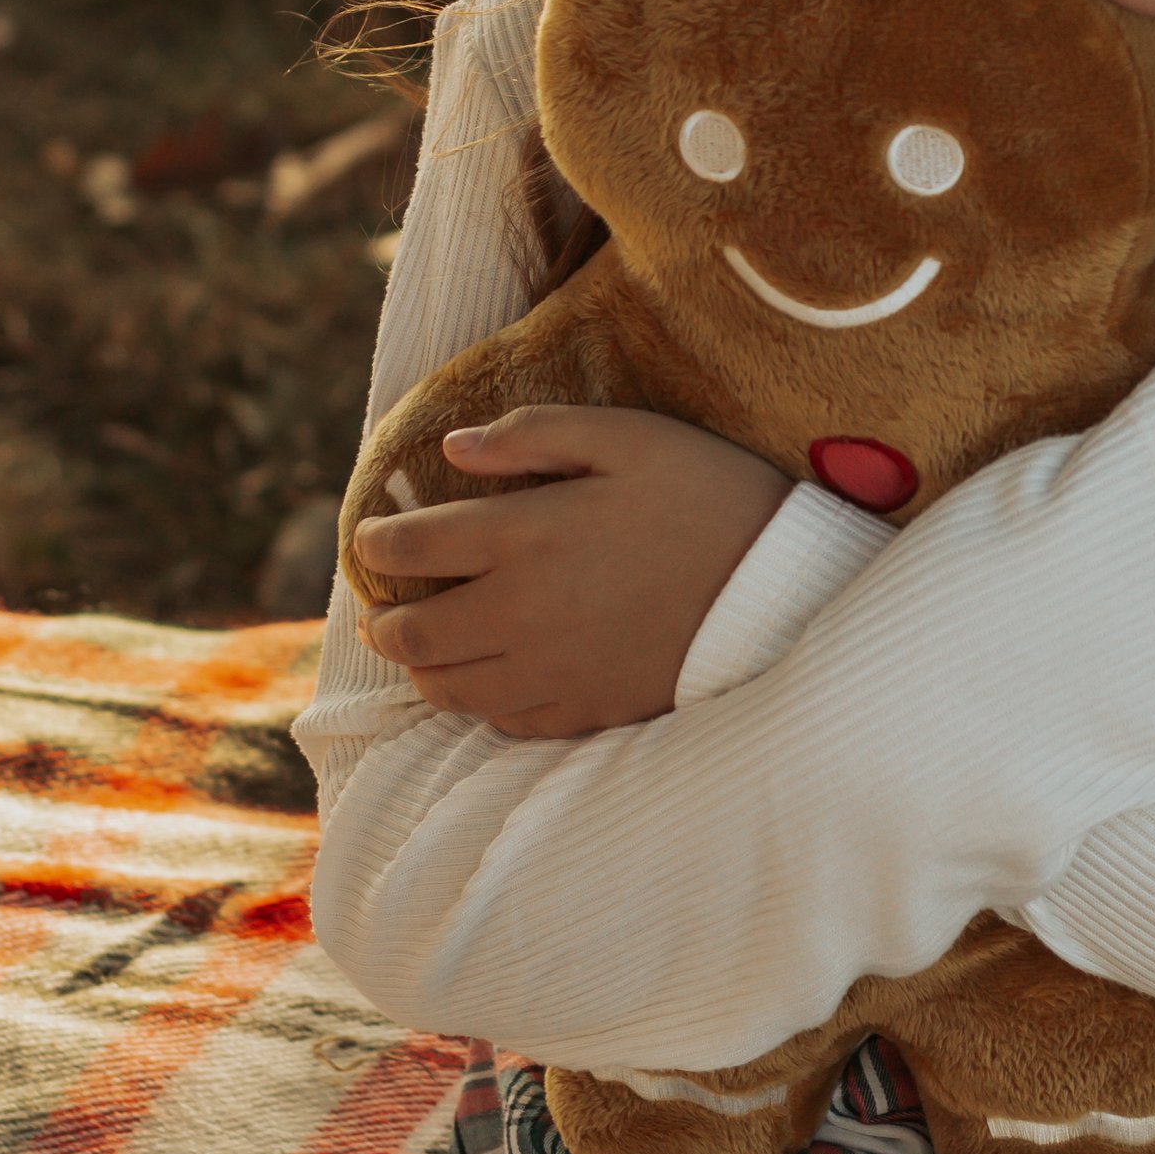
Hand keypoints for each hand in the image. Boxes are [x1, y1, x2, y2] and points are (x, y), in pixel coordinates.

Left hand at [349, 406, 790, 737]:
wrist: (782, 586)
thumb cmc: (706, 494)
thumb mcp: (628, 437)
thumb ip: (533, 433)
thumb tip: (453, 447)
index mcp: (524, 536)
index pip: (407, 549)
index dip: (373, 544)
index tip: (372, 537)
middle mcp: (521, 612)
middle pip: (410, 634)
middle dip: (381, 619)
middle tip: (382, 605)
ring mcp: (550, 670)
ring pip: (445, 688)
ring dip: (421, 667)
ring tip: (426, 644)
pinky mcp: (584, 709)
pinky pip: (503, 720)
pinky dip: (480, 700)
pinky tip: (493, 675)